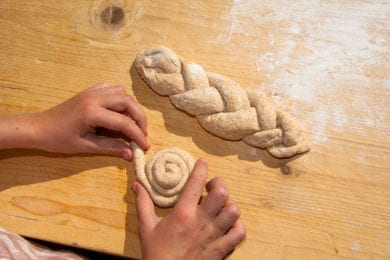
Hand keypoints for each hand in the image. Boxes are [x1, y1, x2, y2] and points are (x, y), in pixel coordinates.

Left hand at [34, 83, 149, 159]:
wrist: (38, 127)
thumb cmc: (58, 139)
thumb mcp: (85, 146)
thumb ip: (110, 148)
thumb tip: (130, 154)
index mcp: (92, 112)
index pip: (124, 122)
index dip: (138, 135)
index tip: (145, 146)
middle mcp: (95, 97)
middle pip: (128, 102)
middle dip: (140, 118)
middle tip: (142, 133)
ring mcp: (92, 92)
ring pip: (121, 92)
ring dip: (131, 107)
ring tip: (132, 123)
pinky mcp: (89, 91)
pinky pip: (111, 89)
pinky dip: (120, 99)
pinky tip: (118, 111)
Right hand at [132, 159, 245, 259]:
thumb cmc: (156, 253)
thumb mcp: (146, 227)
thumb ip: (143, 203)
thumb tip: (137, 184)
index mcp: (182, 214)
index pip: (196, 183)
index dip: (201, 167)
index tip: (202, 161)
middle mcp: (201, 222)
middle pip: (222, 193)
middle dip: (219, 184)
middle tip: (212, 187)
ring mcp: (214, 236)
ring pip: (233, 211)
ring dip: (229, 204)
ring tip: (221, 205)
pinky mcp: (222, 249)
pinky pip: (240, 233)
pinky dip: (237, 225)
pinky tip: (228, 224)